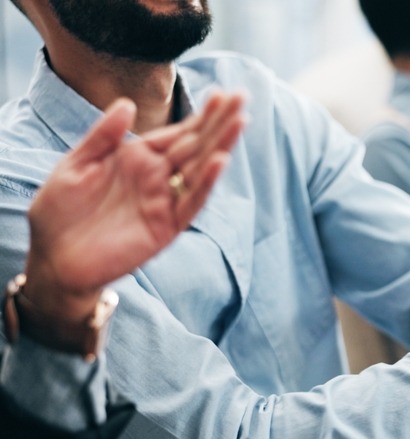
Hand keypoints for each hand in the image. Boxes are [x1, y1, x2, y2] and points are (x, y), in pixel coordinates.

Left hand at [22, 92, 245, 322]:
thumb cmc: (58, 213)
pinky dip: (206, 183)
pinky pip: (190, 203)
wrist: (52, 258)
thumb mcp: (74, 165)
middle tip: (242, 97)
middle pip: (195, 145)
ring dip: (221, 146)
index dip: (199, 115)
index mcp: (136, 159)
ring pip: (200, 170)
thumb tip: (127, 103)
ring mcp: (163, 202)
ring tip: (240, 121)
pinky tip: (219, 161)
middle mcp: (156, 178)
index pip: (176, 133)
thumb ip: (102, 136)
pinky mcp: (165, 228)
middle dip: (219, 122)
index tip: (221, 93)